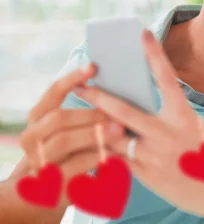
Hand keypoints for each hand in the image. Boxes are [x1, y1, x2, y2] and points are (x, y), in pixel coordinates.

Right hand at [18, 65, 125, 205]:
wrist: (53, 188)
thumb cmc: (72, 150)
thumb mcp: (75, 128)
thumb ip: (87, 110)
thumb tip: (116, 87)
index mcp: (38, 117)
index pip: (52, 92)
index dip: (72, 78)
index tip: (93, 66)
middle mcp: (33, 137)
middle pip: (58, 118)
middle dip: (89, 114)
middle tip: (115, 113)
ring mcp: (38, 159)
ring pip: (63, 141)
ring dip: (93, 133)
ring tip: (118, 129)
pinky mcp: (51, 181)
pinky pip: (73, 166)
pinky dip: (94, 157)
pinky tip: (114, 153)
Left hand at [74, 30, 203, 215]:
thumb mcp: (194, 128)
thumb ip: (167, 118)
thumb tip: (134, 110)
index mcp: (184, 115)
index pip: (166, 78)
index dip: (154, 54)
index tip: (143, 33)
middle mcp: (167, 133)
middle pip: (124, 110)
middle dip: (98, 97)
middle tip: (80, 86)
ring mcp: (155, 155)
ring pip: (115, 137)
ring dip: (99, 128)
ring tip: (83, 122)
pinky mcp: (147, 175)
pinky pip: (119, 160)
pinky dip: (108, 152)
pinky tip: (98, 147)